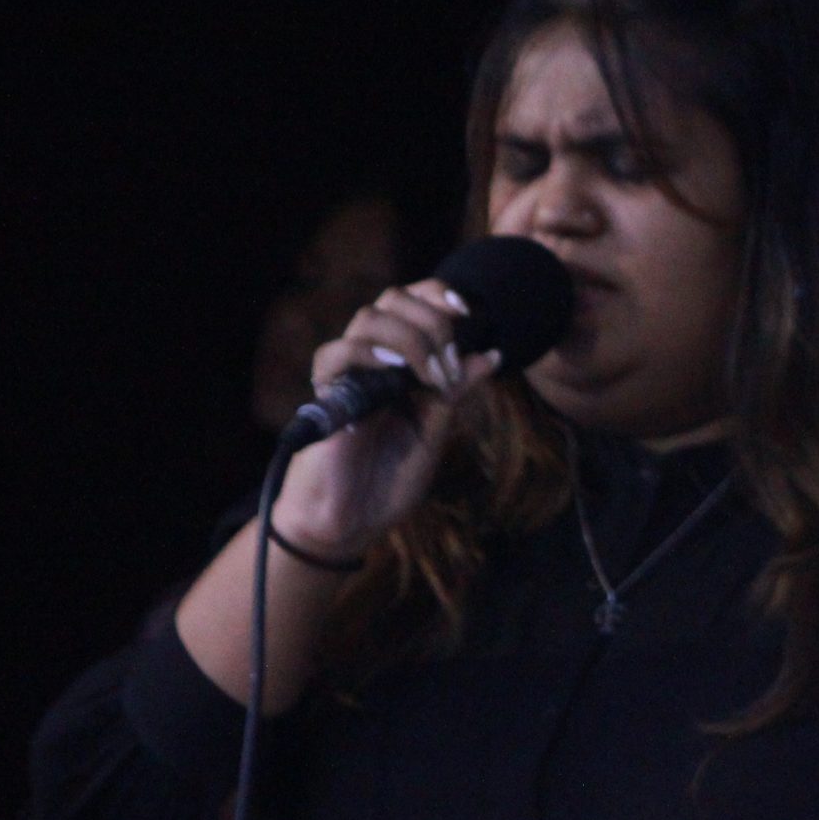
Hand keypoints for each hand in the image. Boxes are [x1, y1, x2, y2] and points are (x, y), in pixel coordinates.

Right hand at [271, 278, 501, 555]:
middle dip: (433, 319)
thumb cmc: (387, 482)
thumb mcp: (434, 431)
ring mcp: (348, 376)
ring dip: (411, 338)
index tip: (469, 309)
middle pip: (393, 300)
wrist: (350, 524)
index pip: (414, 305)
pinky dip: (368, 353)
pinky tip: (393, 370)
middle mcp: (372, 362)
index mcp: (399, 365)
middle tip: (449, 364)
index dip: (438, 295)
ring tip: (430, 376)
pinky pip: (335, 354)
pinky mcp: (326, 397)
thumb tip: (492, 355)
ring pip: (369, 318)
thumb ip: (455, 391)